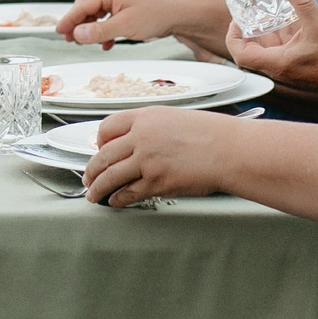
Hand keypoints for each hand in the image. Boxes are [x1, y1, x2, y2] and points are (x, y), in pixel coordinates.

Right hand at [58, 0, 227, 48]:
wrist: (181, 12)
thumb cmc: (157, 14)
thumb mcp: (125, 26)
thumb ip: (99, 31)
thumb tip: (77, 34)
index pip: (82, 4)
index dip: (69, 20)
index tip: (59, 32)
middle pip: (88, 8)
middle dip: (78, 25)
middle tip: (68, 40)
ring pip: (98, 13)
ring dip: (91, 29)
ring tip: (83, 43)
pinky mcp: (128, 5)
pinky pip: (110, 17)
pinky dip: (105, 30)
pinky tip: (106, 43)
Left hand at [84, 107, 232, 206]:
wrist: (230, 150)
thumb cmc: (211, 134)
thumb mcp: (175, 119)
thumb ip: (151, 128)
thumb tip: (135, 143)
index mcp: (146, 117)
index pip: (108, 127)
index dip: (99, 141)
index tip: (97, 149)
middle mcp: (142, 137)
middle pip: (104, 155)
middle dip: (92, 169)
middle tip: (87, 177)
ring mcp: (148, 160)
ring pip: (110, 176)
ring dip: (98, 187)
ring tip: (93, 194)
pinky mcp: (157, 182)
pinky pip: (128, 193)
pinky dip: (118, 199)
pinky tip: (115, 201)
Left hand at [222, 0, 317, 95]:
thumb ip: (302, 1)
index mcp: (277, 62)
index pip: (242, 56)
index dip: (233, 38)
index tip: (236, 21)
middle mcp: (279, 68)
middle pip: (252, 50)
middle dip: (249, 31)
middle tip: (249, 12)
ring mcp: (288, 68)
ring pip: (268, 49)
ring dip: (266, 32)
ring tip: (267, 11)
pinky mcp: (298, 66)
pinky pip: (282, 50)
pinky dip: (281, 36)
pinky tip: (288, 20)